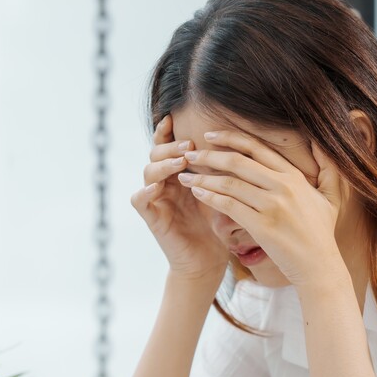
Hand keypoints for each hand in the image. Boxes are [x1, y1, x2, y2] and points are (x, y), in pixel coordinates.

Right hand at [131, 115, 229, 281]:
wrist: (208, 261)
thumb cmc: (217, 226)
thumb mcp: (222, 192)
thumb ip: (221, 169)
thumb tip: (238, 140)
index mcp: (179, 173)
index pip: (168, 145)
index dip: (167, 131)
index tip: (175, 116)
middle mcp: (164, 183)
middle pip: (156, 153)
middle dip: (171, 146)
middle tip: (189, 145)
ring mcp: (156, 200)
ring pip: (148, 172)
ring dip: (163, 165)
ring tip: (180, 163)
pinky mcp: (152, 218)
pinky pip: (138, 200)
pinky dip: (144, 192)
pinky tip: (155, 188)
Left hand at [176, 130, 349, 288]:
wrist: (320, 267)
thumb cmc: (321, 233)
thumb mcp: (332, 197)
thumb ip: (328, 169)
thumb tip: (322, 144)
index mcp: (294, 176)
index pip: (257, 148)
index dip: (230, 138)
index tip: (210, 135)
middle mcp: (283, 186)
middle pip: (238, 161)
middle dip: (210, 155)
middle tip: (189, 153)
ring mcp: (272, 206)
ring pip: (230, 183)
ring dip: (204, 176)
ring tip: (185, 175)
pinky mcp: (262, 226)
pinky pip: (229, 205)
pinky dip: (210, 196)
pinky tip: (197, 192)